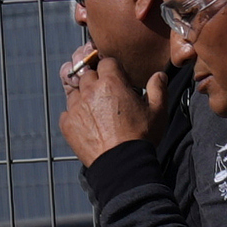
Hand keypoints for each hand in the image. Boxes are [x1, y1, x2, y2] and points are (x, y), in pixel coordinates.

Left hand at [57, 49, 154, 164]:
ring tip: (96, 108)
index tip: (118, 78)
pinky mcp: (67, 124)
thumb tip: (160, 75)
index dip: (113, 69)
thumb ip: (158, 88)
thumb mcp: (158, 111)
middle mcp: (90, 90)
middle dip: (96, 80)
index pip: (106, 62)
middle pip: (87, 73)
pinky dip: (75, 115)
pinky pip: (67, 112)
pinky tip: (87, 123)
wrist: (121, 164)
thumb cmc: (141, 137)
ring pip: (74, 91)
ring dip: (83, 95)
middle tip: (106, 93)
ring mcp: (75, 107)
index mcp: (112, 82)